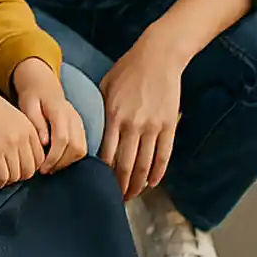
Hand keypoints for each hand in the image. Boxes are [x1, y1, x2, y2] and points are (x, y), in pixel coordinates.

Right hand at [0, 68, 45, 187]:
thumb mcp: (13, 117)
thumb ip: (22, 134)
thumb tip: (22, 155)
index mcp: (29, 129)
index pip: (39, 158)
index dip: (29, 167)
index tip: (19, 169)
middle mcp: (23, 138)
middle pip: (30, 170)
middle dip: (20, 176)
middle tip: (9, 175)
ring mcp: (9, 146)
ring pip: (16, 176)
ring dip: (8, 180)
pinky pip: (2, 176)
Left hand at [11, 57, 87, 174]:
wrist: (43, 85)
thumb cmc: (32, 96)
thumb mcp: (28, 106)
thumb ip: (37, 123)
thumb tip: (45, 143)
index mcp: (60, 112)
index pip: (62, 139)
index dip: (53, 157)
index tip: (42, 167)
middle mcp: (74, 118)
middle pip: (75, 147)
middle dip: (60, 162)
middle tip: (45, 170)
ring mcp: (79, 122)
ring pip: (81, 149)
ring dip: (67, 162)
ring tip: (50, 167)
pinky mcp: (80, 128)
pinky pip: (82, 147)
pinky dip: (72, 157)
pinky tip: (57, 160)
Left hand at [98, 37, 184, 200]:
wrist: (158, 57)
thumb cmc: (127, 70)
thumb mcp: (104, 87)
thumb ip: (98, 111)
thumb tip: (88, 131)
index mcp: (113, 116)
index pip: (105, 154)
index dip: (102, 174)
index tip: (98, 184)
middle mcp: (132, 125)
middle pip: (125, 165)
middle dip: (120, 185)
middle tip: (116, 199)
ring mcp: (153, 126)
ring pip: (145, 164)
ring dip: (138, 184)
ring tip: (132, 195)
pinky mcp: (168, 125)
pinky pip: (164, 155)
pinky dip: (158, 172)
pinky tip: (152, 183)